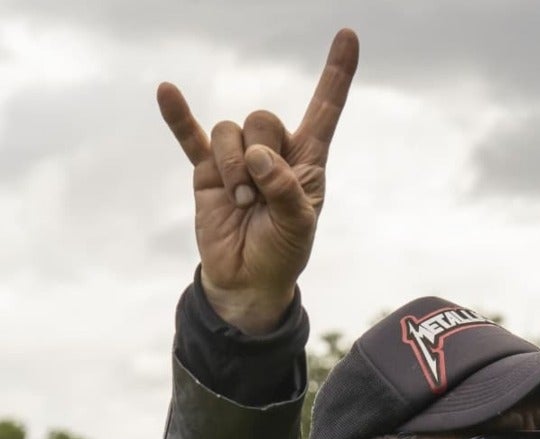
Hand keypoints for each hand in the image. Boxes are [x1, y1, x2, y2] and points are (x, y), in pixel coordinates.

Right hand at [158, 29, 358, 333]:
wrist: (247, 279)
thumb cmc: (283, 251)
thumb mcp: (299, 226)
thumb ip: (286, 190)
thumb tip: (259, 158)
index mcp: (308, 160)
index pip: (324, 109)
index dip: (336, 74)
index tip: (348, 35)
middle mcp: (274, 152)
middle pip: (263, 119)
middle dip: (260, 157)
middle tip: (259, 197)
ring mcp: (237, 159)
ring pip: (230, 132)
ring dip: (232, 168)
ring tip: (240, 201)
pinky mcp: (205, 171)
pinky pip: (190, 137)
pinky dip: (178, 117)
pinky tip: (166, 92)